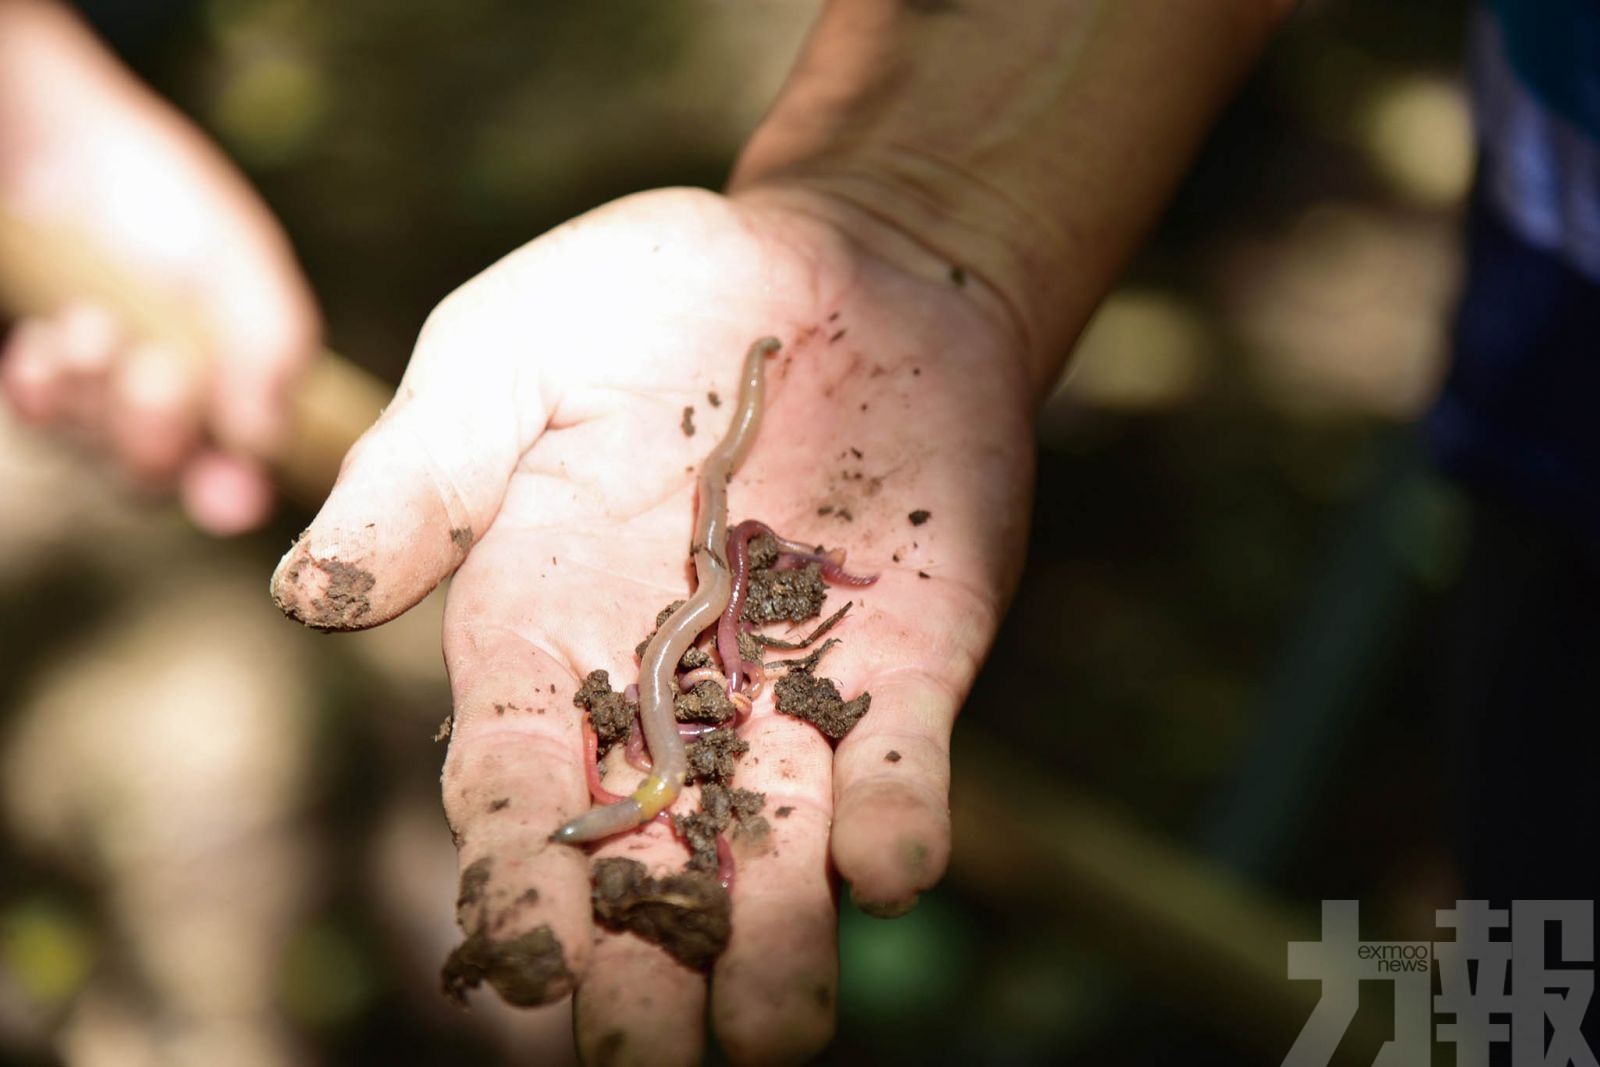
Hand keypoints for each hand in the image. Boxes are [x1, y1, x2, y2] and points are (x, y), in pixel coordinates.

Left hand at [0, 0, 317, 533]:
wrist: (67, 150)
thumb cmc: (168, 199)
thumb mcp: (241, 263)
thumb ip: (269, 347)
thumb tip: (266, 443)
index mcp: (246, 387)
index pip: (246, 475)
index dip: (235, 495)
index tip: (225, 492)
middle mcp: (180, 411)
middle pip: (162, 480)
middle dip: (154, 432)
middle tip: (153, 369)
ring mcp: (107, 405)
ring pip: (97, 457)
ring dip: (94, 398)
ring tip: (91, 326)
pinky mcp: (48, 390)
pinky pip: (41, 428)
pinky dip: (45, 391)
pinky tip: (50, 342)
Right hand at [269, 185, 1033, 1063]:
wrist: (848, 261)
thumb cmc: (650, 297)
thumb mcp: (507, 356)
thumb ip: (422, 475)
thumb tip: (305, 598)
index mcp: (542, 629)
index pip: (512, 781)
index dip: (514, 878)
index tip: (520, 968)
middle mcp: (665, 688)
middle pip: (645, 856)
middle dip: (643, 965)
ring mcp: (793, 685)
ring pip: (777, 844)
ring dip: (778, 941)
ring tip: (777, 1036)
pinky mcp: (912, 662)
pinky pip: (904, 758)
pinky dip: (898, 815)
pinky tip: (893, 871)